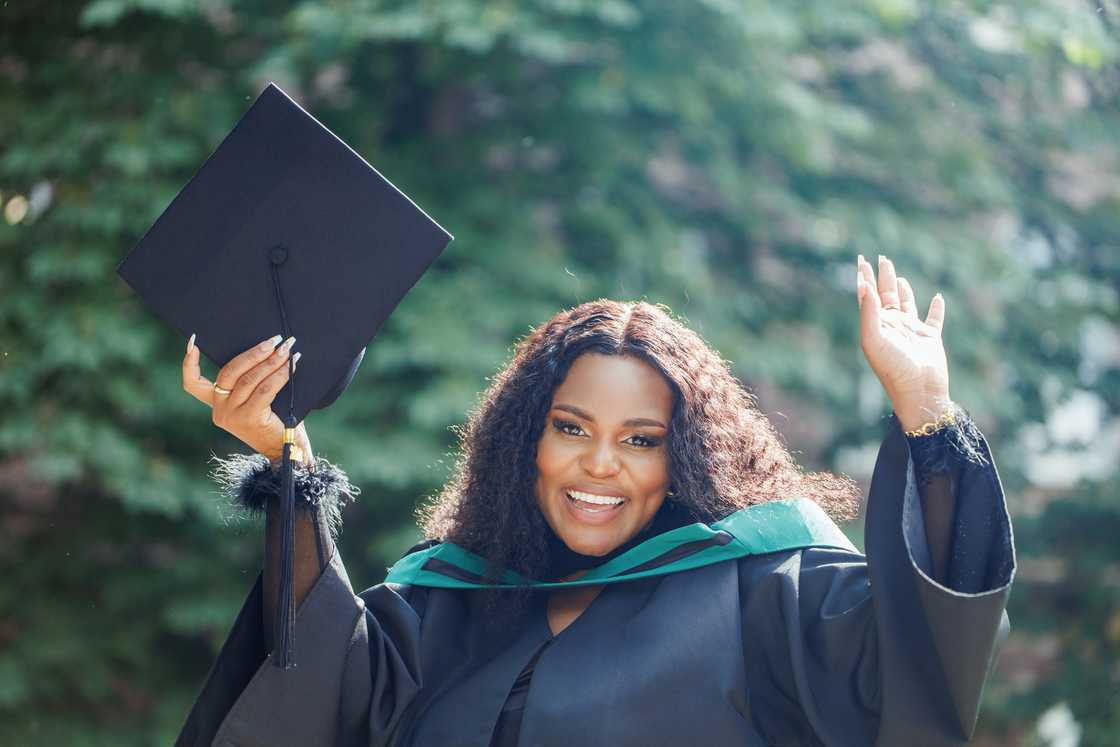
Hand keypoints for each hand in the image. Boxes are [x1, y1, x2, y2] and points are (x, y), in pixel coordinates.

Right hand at [181, 333, 313, 464]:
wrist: (288, 453)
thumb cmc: (277, 424)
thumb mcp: (259, 402)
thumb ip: (254, 383)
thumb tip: (268, 351)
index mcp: (217, 405)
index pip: (193, 385)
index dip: (189, 364)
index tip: (193, 342)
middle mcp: (220, 410)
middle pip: (229, 371)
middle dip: (254, 352)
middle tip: (275, 340)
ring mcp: (232, 415)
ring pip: (249, 378)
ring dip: (271, 360)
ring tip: (288, 349)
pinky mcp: (249, 418)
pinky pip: (265, 389)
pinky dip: (280, 374)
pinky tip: (293, 365)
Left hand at [856, 254, 952, 431]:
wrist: (919, 391)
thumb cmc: (893, 368)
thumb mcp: (875, 339)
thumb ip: (869, 312)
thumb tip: (863, 285)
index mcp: (877, 325)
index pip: (869, 296)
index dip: (865, 277)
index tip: (861, 259)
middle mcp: (893, 326)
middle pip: (887, 295)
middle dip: (884, 277)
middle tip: (881, 258)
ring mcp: (912, 331)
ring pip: (907, 304)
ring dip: (904, 289)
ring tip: (899, 275)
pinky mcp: (931, 338)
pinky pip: (935, 319)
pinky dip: (937, 308)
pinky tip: (938, 298)